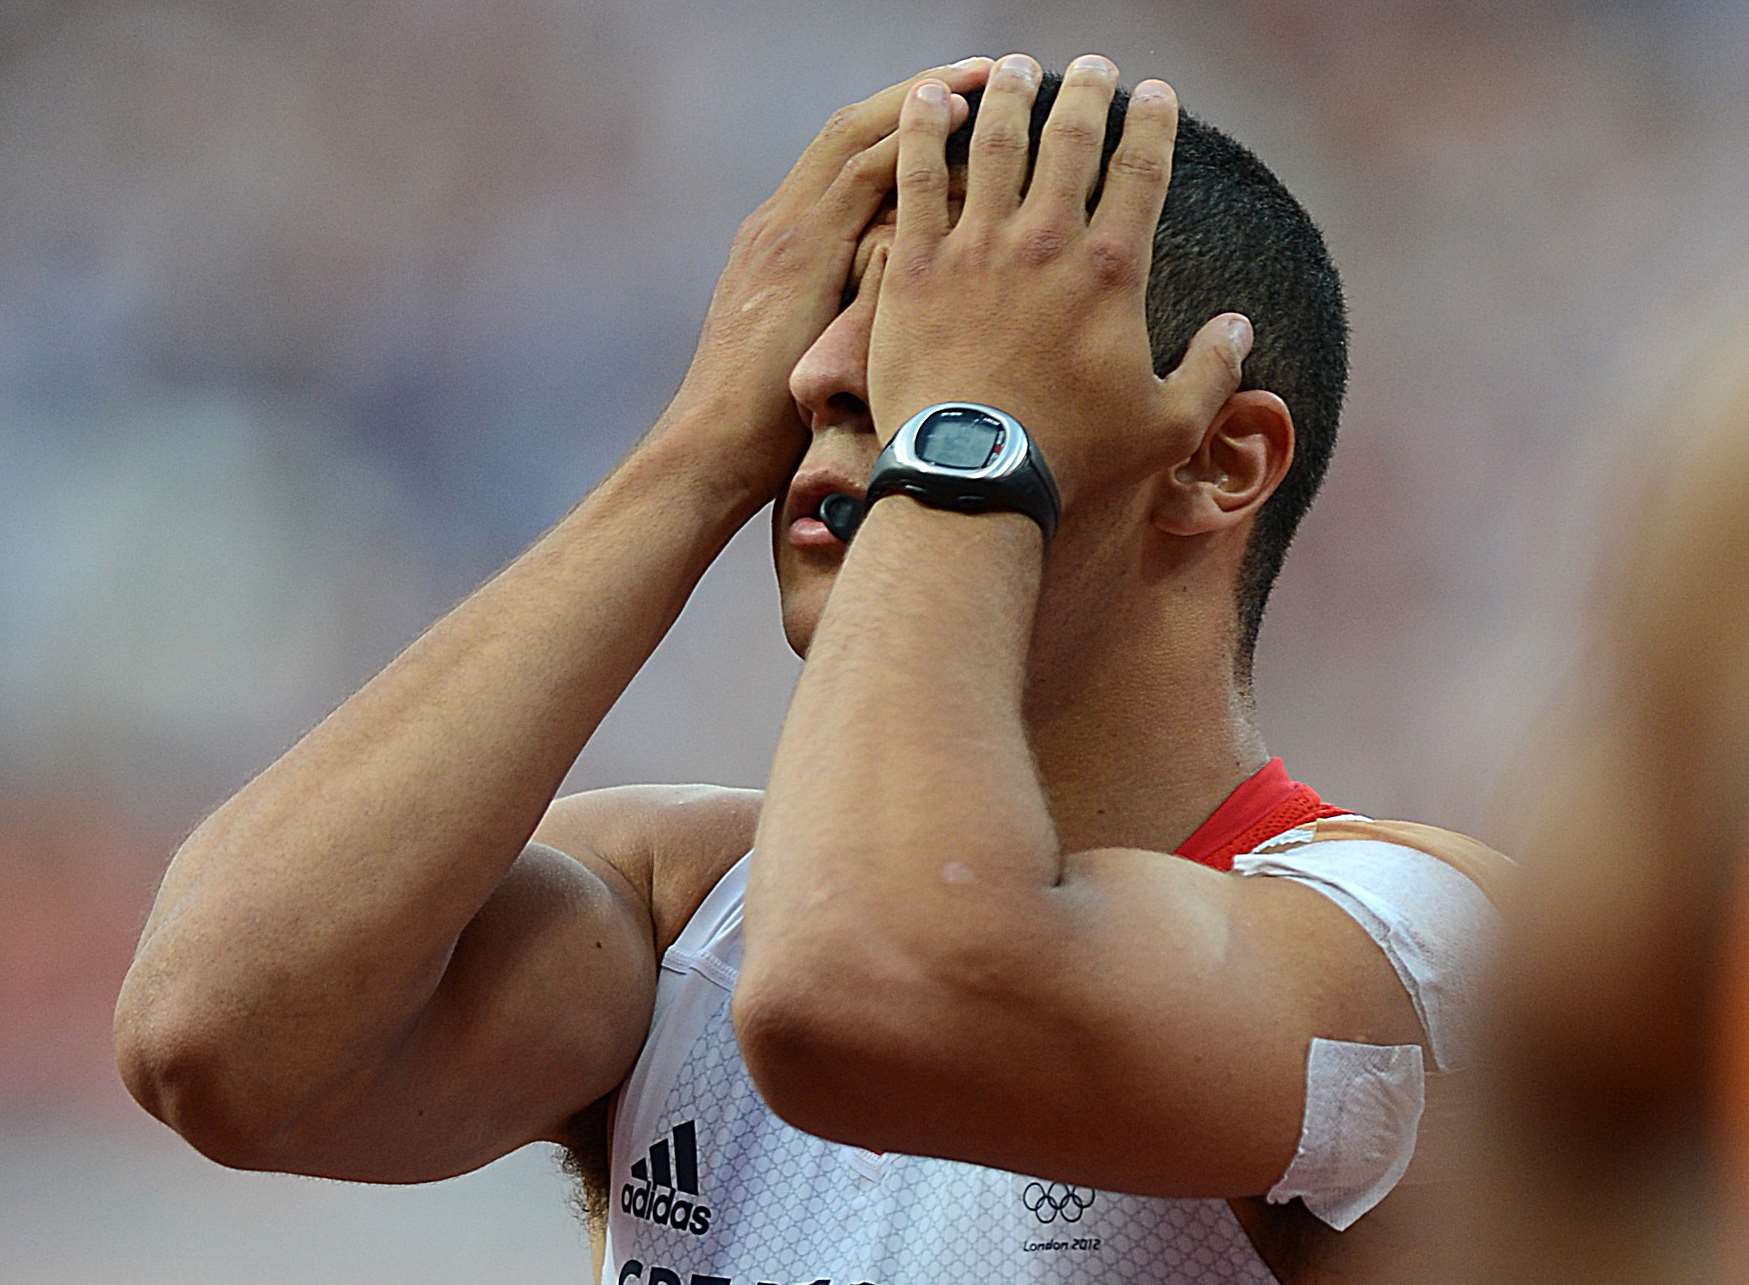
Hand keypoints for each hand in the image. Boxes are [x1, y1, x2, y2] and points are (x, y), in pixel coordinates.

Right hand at [662, 59, 990, 506]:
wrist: (709, 455)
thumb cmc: (768, 435)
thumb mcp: (821, 364)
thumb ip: (857, 322)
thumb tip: (919, 322)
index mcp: (784, 246)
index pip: (850, 161)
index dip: (908, 126)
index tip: (967, 109)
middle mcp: (780, 224)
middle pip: (855, 128)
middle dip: (922, 93)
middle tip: (988, 70)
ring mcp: (784, 233)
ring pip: (859, 134)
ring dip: (925, 100)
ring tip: (988, 78)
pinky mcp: (795, 254)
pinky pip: (861, 175)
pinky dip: (914, 141)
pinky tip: (964, 125)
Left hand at [865, 53, 1251, 513]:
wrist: (973, 478)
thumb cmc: (1072, 457)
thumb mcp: (1165, 426)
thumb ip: (1211, 372)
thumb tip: (1241, 327)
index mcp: (1110, 270)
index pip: (1142, 168)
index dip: (1152, 120)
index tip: (1155, 93)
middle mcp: (1046, 241)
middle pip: (1070, 138)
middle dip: (1085, 90)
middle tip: (1089, 67)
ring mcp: (975, 248)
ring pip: (993, 142)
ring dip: (1008, 94)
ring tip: (1014, 66)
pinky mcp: (913, 266)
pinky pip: (916, 178)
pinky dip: (922, 129)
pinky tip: (928, 97)